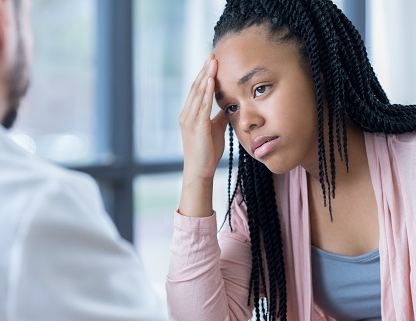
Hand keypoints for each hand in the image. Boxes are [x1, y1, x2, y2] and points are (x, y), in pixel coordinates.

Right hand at [179, 54, 228, 180]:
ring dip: (206, 76)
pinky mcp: (197, 127)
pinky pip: (202, 106)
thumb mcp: (215, 129)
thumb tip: (228, 105)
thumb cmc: (207, 152)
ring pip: (198, 93)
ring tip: (213, 62)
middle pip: (196, 87)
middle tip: (213, 54)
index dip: (205, 74)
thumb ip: (219, 116)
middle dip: (205, 70)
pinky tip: (212, 81)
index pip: (197, 90)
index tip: (212, 61)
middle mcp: (187, 114)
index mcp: (190, 114)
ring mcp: (190, 120)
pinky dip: (206, 92)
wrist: (200, 170)